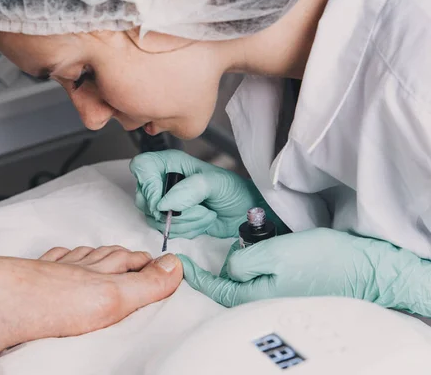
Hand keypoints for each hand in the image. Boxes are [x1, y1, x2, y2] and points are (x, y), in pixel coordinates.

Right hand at [130, 150, 279, 238]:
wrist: (244, 212)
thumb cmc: (233, 190)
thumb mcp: (215, 183)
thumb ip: (190, 189)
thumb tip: (165, 203)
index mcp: (171, 163)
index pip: (141, 167)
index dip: (147, 186)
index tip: (162, 202)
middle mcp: (165, 180)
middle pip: (143, 197)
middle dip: (171, 211)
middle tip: (195, 207)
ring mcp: (167, 201)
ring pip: (154, 218)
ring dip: (183, 222)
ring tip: (204, 213)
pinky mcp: (172, 219)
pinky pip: (165, 230)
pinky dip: (186, 230)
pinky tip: (201, 221)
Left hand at [178, 228, 430, 316]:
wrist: (363, 266)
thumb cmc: (322, 259)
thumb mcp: (273, 253)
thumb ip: (243, 261)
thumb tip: (228, 266)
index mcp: (256, 296)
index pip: (216, 287)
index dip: (196, 274)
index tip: (181, 261)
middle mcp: (264, 301)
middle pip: (230, 282)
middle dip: (226, 263)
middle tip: (235, 243)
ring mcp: (277, 295)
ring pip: (247, 277)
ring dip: (244, 259)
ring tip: (257, 244)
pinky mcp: (288, 287)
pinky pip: (263, 275)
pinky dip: (257, 262)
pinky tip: (268, 250)